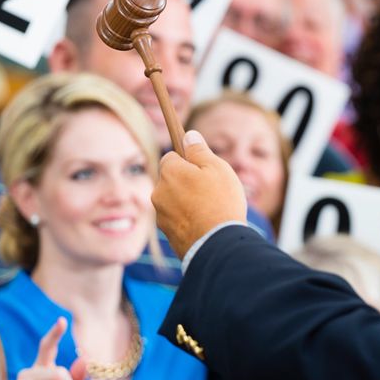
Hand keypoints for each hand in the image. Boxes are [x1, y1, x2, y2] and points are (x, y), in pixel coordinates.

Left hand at [153, 130, 246, 257]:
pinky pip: (178, 219)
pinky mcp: (167, 234)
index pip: (171, 157)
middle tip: (212, 190)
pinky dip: (188, 219)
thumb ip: (199, 150)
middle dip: (187, 182)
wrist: (218, 244)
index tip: (202, 168)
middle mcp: (159, 192)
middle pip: (172, 180)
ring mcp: (161, 215)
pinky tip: (206, 224)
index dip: (188, 161)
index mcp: (169, 172)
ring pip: (174, 200)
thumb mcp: (217, 168)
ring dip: (187, 202)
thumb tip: (189, 135)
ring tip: (212, 210)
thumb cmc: (220, 202)